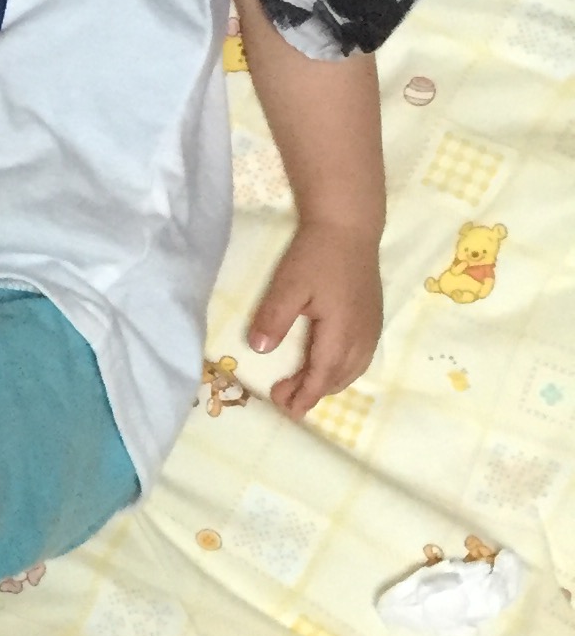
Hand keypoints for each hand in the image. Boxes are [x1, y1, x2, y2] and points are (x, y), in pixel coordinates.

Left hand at [247, 218, 382, 417]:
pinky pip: (360, 357)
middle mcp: (362, 336)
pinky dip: (342, 370)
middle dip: (313, 392)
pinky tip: (328, 365)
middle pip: (339, 377)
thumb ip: (274, 318)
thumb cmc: (316, 255)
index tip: (285, 408)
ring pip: (353, 369)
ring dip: (329, 382)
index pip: (322, 375)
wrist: (349, 227)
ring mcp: (372, 328)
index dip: (304, 394)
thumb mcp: (288, 285)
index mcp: (342, 331)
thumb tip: (261, 350)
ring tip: (303, 386)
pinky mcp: (373, 318)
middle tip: (284, 398)